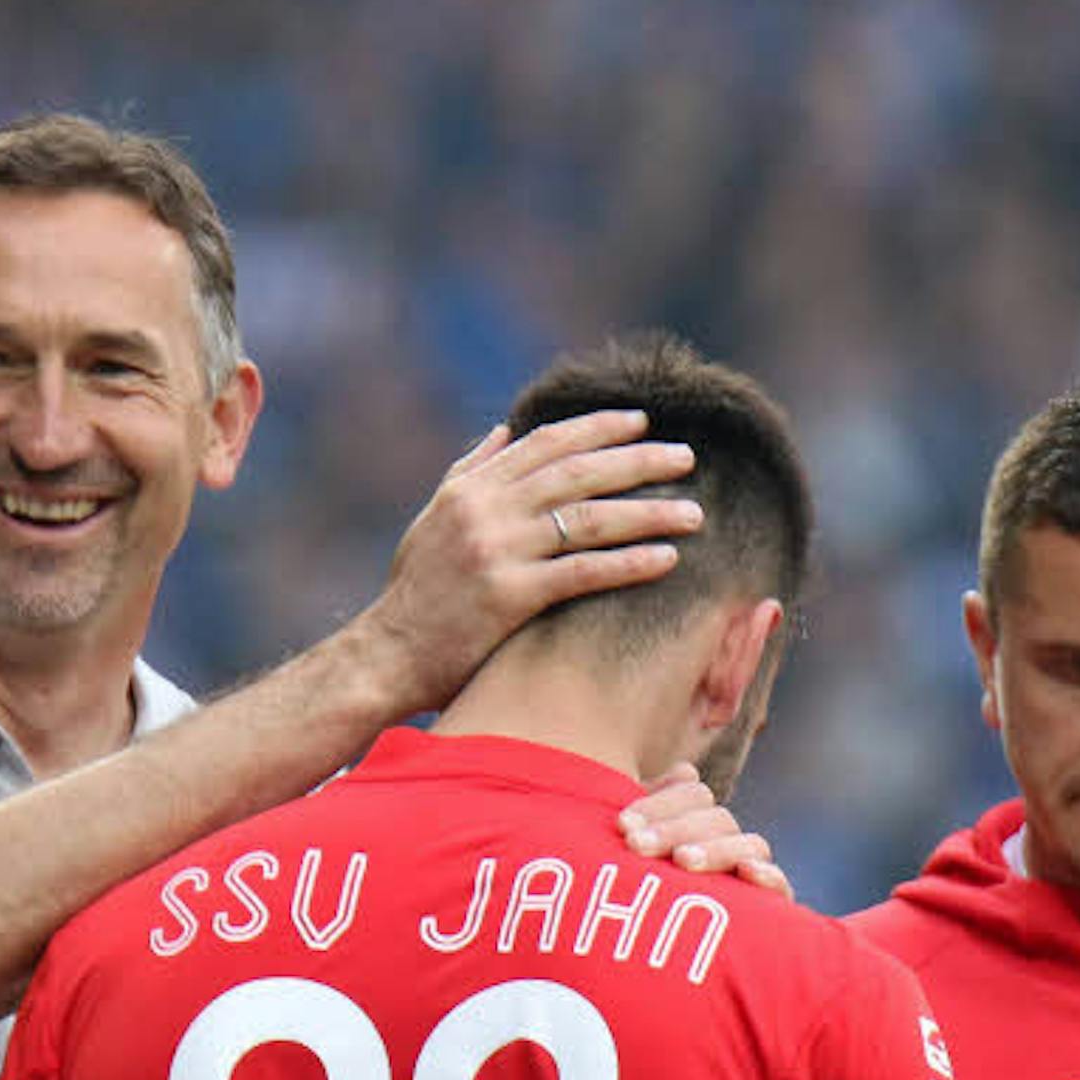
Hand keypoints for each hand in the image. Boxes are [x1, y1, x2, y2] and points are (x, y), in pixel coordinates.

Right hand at [355, 410, 702, 712]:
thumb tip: (501, 431)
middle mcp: (486, 511)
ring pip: (589, 518)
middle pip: (578, 472)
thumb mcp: (432, 520)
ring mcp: (498, 552)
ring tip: (692, 512)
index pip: (545, 444)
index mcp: (470, 489)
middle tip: (686, 457)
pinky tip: (666, 560)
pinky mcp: (510, 597)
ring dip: (647, 512)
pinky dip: (627, 563)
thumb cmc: (414, 594)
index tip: (641, 424)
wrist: (387, 655)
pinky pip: (582, 572)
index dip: (597, 429)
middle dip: (638, 461)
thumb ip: (468, 472)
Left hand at [618, 764, 792, 897]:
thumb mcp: (631, 867)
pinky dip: (768, 876)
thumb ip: (642, 823)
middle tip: (636, 845)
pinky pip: (781, 887)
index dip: (659, 803)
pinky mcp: (771, 912)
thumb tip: (682, 771)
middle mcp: (726, 846)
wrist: (669, 977)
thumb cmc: (638, 910)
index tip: (622, 824)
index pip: (692, 794)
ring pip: (749, 844)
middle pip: (716, 817)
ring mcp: (750, 876)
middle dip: (673, 828)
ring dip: (716, 848)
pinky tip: (747, 872)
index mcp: (695, 827)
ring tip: (682, 861)